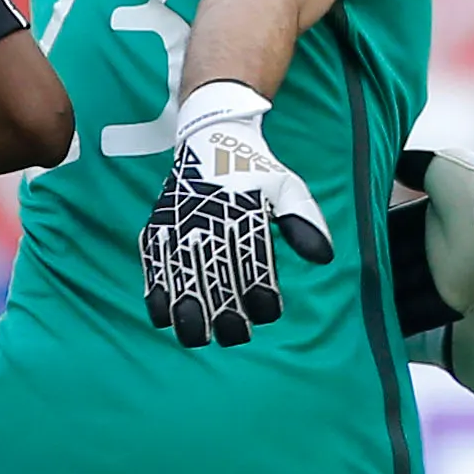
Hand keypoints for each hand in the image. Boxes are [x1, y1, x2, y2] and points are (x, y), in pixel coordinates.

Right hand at [141, 81, 331, 347]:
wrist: (211, 136)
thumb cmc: (254, 169)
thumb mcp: (287, 187)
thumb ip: (304, 221)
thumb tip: (322, 258)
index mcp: (246, 214)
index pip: (256, 270)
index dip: (263, 300)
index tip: (267, 312)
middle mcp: (211, 223)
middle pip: (216, 284)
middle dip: (225, 318)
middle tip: (235, 335)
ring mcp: (180, 226)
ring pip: (181, 281)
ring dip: (188, 316)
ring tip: (198, 337)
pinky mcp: (158, 227)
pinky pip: (152, 267)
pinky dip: (156, 294)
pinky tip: (164, 317)